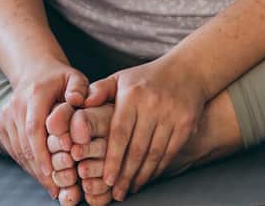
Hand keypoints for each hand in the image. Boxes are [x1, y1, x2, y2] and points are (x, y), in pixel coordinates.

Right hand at [0, 59, 90, 198]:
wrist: (33, 72)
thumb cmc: (60, 80)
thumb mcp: (74, 78)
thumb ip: (79, 88)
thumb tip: (77, 100)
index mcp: (34, 93)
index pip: (34, 126)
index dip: (41, 152)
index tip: (52, 172)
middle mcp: (15, 105)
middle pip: (24, 143)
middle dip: (40, 168)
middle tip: (57, 189)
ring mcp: (6, 116)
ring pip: (18, 150)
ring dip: (34, 171)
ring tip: (53, 187)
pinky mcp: (1, 126)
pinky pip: (14, 151)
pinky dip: (28, 165)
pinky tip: (43, 176)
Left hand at [83, 52, 212, 199]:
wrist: (186, 71)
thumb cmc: (145, 79)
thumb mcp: (120, 78)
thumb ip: (98, 91)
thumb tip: (78, 103)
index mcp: (132, 95)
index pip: (120, 133)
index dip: (113, 158)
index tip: (107, 179)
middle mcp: (152, 105)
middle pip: (137, 148)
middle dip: (125, 174)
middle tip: (116, 193)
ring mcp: (171, 115)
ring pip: (154, 154)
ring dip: (142, 175)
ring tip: (130, 189)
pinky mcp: (186, 124)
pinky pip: (170, 152)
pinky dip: (158, 168)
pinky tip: (148, 177)